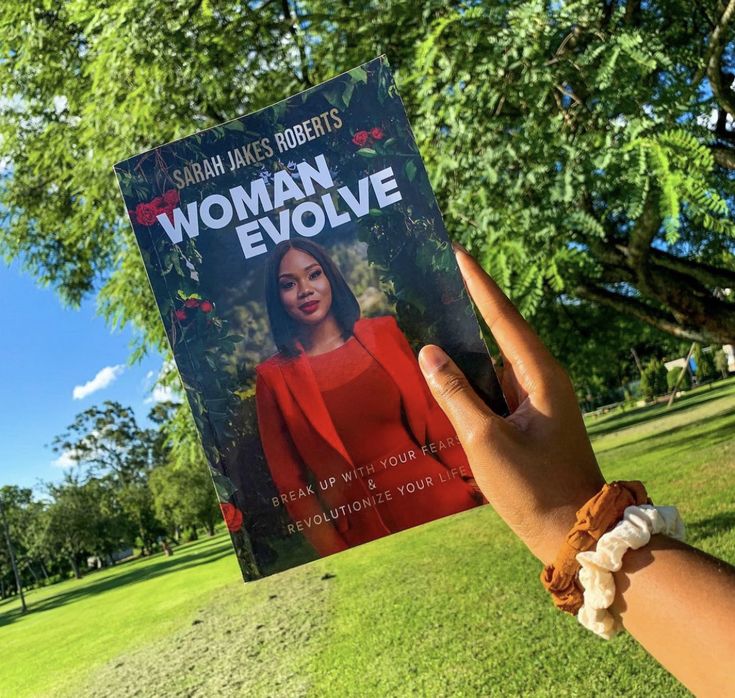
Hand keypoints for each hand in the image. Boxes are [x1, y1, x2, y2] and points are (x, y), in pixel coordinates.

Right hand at [418, 245, 604, 563]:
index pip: (503, 316)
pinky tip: (443, 377)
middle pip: (499, 331)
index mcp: (539, 375)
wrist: (575, 533)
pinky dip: (469, 379)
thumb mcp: (485, 441)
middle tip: (436, 281)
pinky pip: (493, 387)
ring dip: (465, 346)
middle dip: (468, 306)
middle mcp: (542, 379)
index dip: (478, 282)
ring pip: (493, 361)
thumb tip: (429, 353)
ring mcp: (536, 400)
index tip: (457, 251)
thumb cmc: (533, 488)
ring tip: (430, 323)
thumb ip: (455, 393)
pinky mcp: (529, 419)